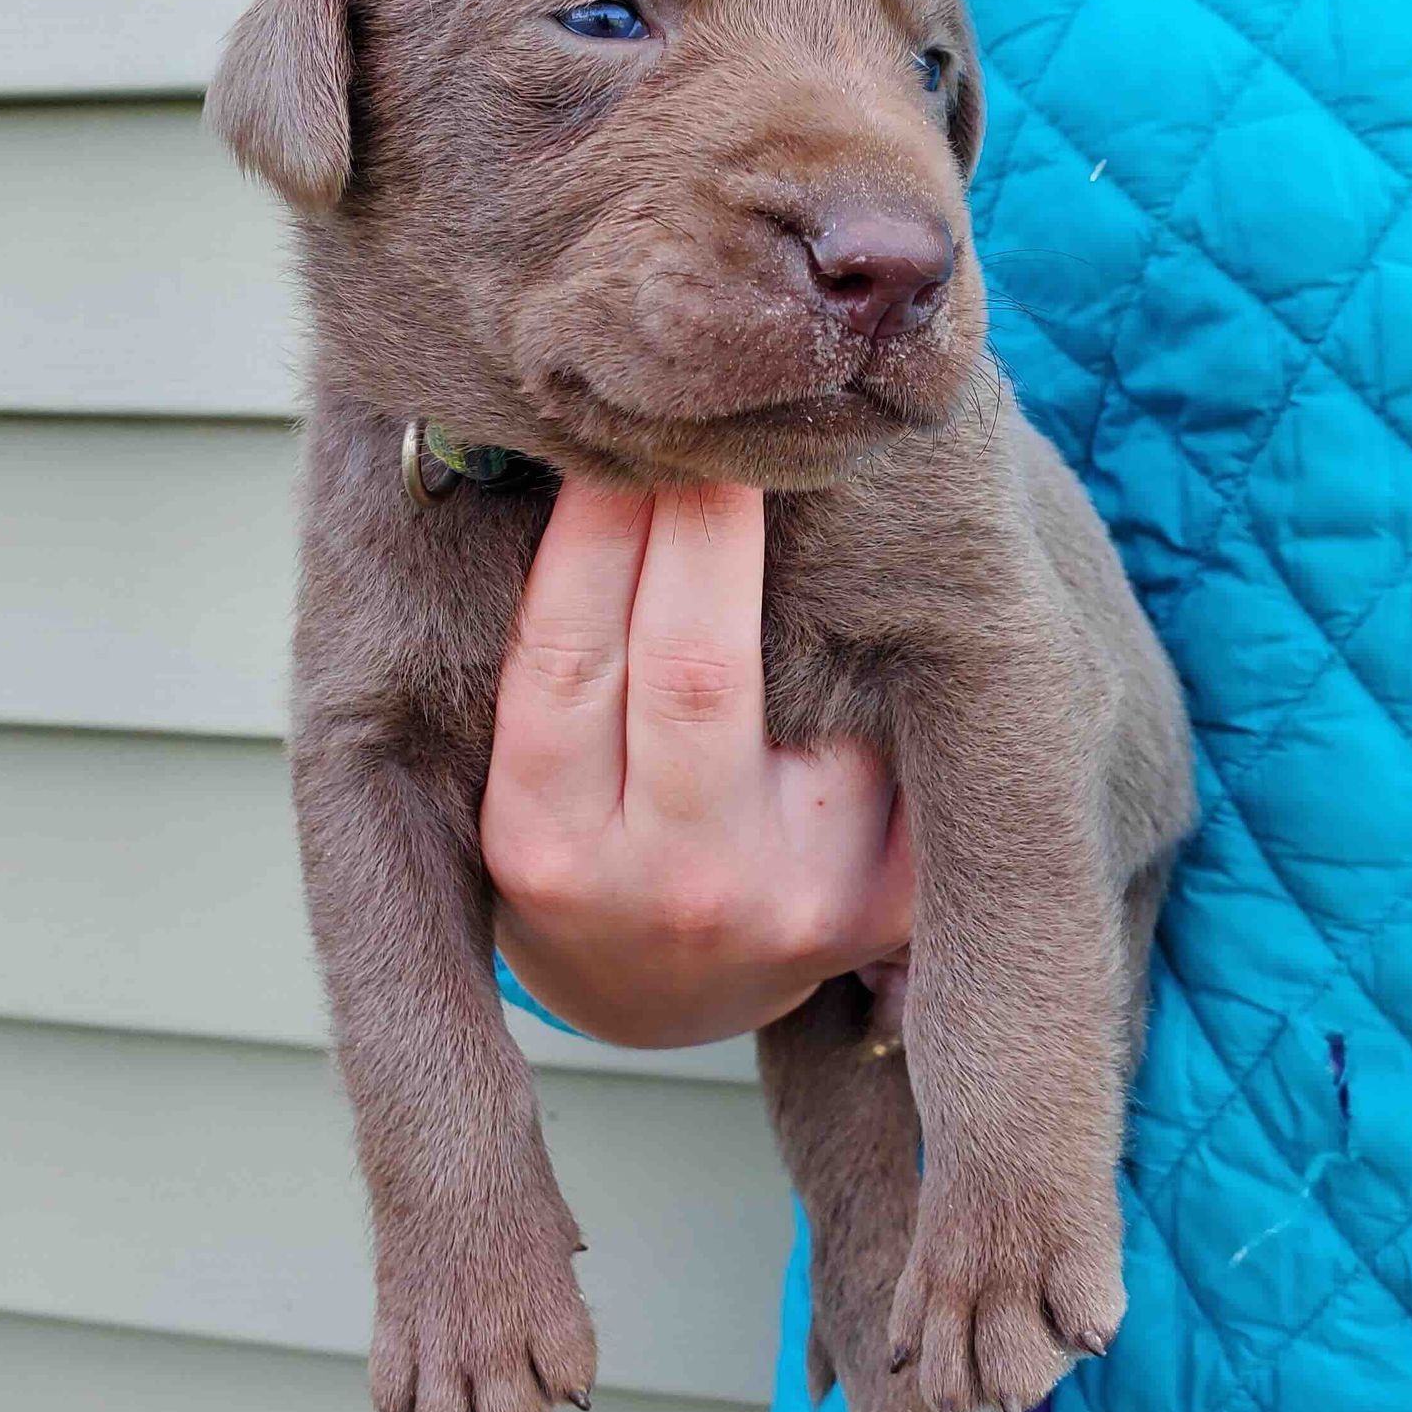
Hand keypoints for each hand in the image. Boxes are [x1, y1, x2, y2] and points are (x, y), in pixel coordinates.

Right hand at [484, 479, 914, 1047]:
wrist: (663, 996)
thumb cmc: (579, 836)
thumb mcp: (522, 776)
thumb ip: (546, 658)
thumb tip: (569, 456)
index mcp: (548, 851)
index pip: (565, 659)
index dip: (592, 529)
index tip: (613, 430)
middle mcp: (671, 889)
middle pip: (697, 668)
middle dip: (704, 518)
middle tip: (720, 414)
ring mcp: (793, 903)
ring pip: (809, 690)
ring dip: (800, 569)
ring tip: (797, 456)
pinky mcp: (890, 900)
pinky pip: (889, 730)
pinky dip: (876, 645)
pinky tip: (877, 572)